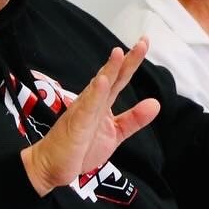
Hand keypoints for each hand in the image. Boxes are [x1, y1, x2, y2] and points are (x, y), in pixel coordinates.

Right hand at [21, 40, 160, 195]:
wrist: (51, 166)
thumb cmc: (80, 148)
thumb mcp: (115, 134)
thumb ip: (134, 119)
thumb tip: (156, 103)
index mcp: (102, 103)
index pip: (120, 78)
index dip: (132, 61)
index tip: (144, 42)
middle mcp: (92, 102)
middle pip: (111, 77)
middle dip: (126, 60)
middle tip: (142, 42)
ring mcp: (83, 112)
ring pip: (98, 88)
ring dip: (108, 70)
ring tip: (119, 53)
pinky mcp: (76, 125)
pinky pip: (86, 108)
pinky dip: (95, 95)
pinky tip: (102, 82)